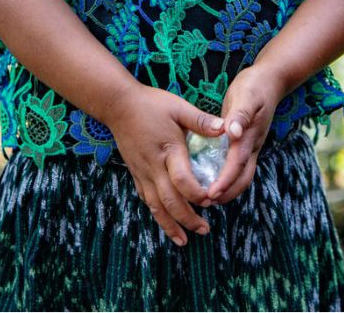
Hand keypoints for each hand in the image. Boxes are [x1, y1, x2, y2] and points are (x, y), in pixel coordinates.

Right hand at [104, 83, 225, 246]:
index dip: (198, 194)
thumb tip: (226, 129)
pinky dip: (157, 214)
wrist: (118, 105)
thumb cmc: (150, 104)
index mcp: (168, 150)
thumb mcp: (178, 107)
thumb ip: (201, 120)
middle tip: (204, 230)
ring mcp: (142, 172)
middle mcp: (154, 166)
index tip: (211, 200)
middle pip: (169, 201)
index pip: (183, 180)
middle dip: (187, 219)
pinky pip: (146, 199)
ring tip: (184, 240)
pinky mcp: (135, 173)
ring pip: (155, 206)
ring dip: (170, 225)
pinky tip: (165, 222)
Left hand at [208, 65, 282, 203]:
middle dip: (227, 194)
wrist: (270, 80)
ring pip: (242, 175)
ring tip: (207, 197)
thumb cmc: (255, 85)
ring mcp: (250, 145)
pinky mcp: (246, 142)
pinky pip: (237, 165)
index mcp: (249, 137)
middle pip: (243, 179)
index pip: (237, 165)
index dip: (224, 181)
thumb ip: (240, 115)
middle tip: (205, 203)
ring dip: (228, 189)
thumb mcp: (246, 95)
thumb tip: (233, 133)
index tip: (210, 194)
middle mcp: (252, 145)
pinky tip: (212, 177)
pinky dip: (227, 176)